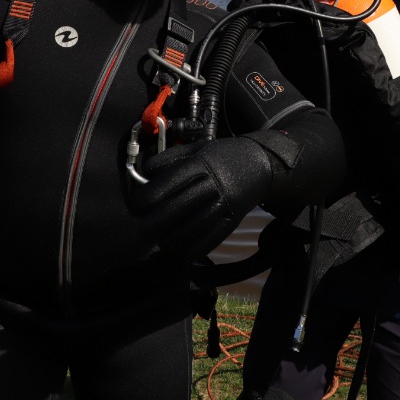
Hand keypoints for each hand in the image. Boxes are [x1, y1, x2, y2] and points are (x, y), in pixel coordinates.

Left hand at [131, 136, 273, 259]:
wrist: (261, 163)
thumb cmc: (222, 156)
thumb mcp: (196, 148)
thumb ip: (169, 159)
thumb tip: (144, 174)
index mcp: (201, 164)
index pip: (167, 183)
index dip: (146, 198)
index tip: (137, 205)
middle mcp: (213, 184)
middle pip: (177, 208)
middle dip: (154, 222)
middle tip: (143, 228)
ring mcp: (225, 203)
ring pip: (193, 227)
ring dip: (172, 239)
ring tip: (161, 241)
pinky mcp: (233, 218)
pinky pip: (213, 238)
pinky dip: (195, 248)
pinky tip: (182, 250)